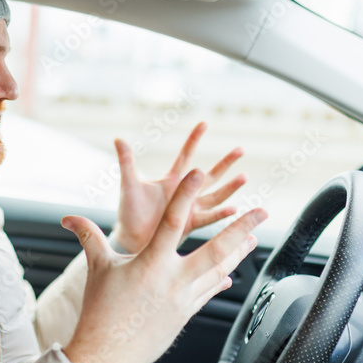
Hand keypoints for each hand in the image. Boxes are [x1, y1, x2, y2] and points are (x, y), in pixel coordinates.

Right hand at [62, 171, 266, 362]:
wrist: (107, 354)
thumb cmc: (100, 311)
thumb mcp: (97, 268)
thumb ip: (89, 237)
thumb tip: (67, 219)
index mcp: (150, 264)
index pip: (172, 221)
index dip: (185, 194)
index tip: (198, 173)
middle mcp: (172, 281)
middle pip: (215, 250)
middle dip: (240, 229)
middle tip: (261, 212)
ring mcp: (183, 299)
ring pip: (219, 271)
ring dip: (238, 253)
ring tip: (253, 238)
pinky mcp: (185, 314)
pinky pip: (209, 292)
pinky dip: (220, 280)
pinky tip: (230, 273)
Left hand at [111, 122, 246, 254]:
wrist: (130, 240)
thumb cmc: (129, 212)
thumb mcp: (129, 185)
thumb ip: (127, 162)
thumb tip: (118, 138)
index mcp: (171, 180)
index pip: (185, 155)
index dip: (194, 139)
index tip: (204, 122)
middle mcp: (184, 193)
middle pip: (209, 175)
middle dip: (225, 163)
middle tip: (241, 149)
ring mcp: (189, 209)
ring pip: (215, 196)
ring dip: (229, 188)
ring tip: (244, 177)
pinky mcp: (190, 225)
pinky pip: (207, 219)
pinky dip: (220, 215)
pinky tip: (233, 209)